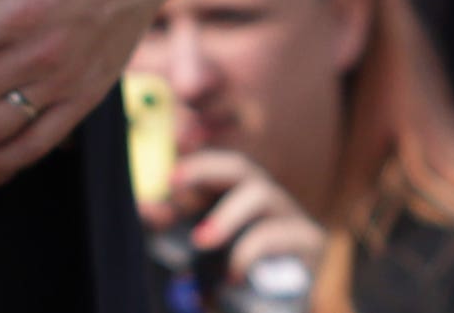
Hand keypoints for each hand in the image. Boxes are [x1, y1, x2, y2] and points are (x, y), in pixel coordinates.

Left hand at [163, 146, 328, 288]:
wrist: (279, 304)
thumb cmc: (234, 268)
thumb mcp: (200, 244)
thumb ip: (175, 225)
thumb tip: (144, 209)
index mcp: (234, 189)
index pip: (212, 161)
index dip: (188, 155)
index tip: (162, 166)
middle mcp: (263, 193)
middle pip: (239, 164)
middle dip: (204, 166)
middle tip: (172, 181)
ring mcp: (289, 212)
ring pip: (261, 193)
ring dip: (226, 216)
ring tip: (201, 241)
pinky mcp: (310, 239)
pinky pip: (277, 235)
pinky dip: (249, 253)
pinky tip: (231, 275)